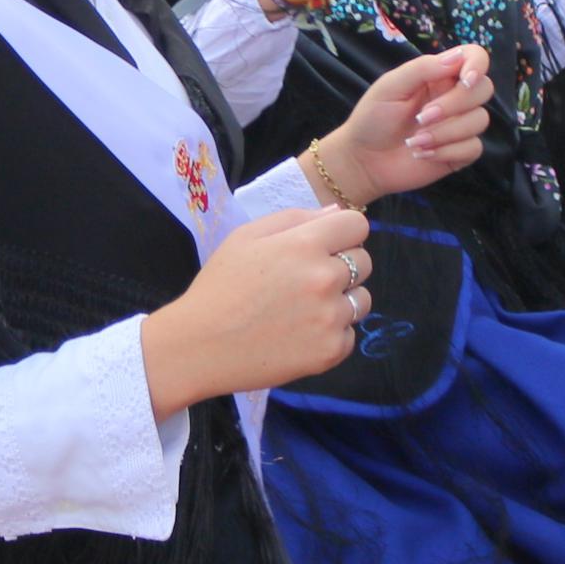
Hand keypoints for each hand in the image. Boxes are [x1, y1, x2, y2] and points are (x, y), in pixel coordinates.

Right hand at [140, 204, 370, 410]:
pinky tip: (299, 335)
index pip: (357, 225)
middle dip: (343, 266)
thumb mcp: (246, 237)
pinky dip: (331, 334)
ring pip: (362, 299)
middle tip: (306, 281)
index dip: (342, 233)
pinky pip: (350, 334)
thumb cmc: (220, 287)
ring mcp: (331, 318)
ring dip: (341, 301)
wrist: (199, 347)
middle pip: (365, 261)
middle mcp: (325, 279)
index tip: (325, 246)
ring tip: (303, 310)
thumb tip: (336, 212)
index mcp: (304, 244)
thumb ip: (295, 218)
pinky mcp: (331, 351)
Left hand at [330, 46, 489, 201]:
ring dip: (445, 132)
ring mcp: (459, 125)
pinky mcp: (460, 152)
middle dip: (454, 104)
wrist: (364, 160)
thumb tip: (458, 58)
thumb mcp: (390, 86)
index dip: (477, 64)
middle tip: (421, 117)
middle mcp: (454, 97)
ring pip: (479, 120)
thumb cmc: (373, 118)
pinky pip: (473, 147)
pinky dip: (447, 151)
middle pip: (483, 89)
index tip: (465, 79)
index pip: (475, 57)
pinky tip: (423, 154)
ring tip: (415, 141)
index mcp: (439, 76)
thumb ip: (422, 68)